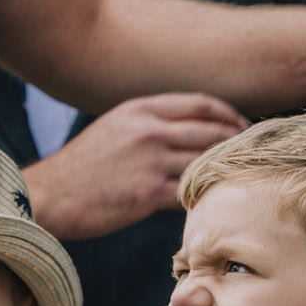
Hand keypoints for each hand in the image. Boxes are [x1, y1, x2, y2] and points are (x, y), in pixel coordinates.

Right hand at [24, 93, 247, 240]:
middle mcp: (149, 130)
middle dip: (237, 142)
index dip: (228, 114)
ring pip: (205, 161)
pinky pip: (190, 193)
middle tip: (253, 153)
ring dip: (225, 171)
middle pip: (211, 131)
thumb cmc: (82, 167)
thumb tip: (184, 132)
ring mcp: (150, 161)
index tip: (243, 126)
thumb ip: (148, 124)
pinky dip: (205, 197)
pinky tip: (215, 202)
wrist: (52, 195)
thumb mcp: (114, 128)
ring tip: (241, 179)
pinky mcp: (148, 193)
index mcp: (141, 109)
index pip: (200, 104)